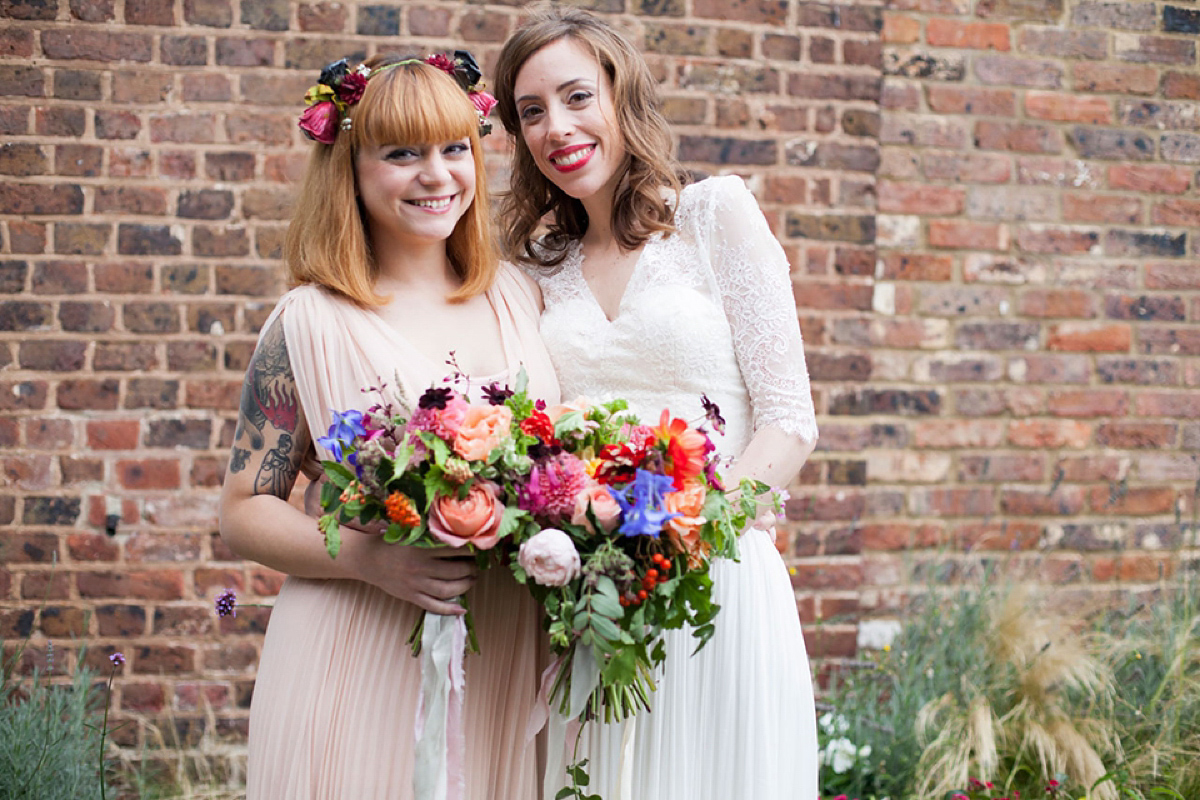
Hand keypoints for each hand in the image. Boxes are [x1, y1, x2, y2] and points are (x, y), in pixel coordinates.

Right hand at [347, 536, 478, 615]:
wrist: (369, 559)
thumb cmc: (392, 543)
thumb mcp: (411, 535)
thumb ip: (432, 537)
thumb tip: (459, 536)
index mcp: (421, 549)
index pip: (453, 550)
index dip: (469, 550)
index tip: (477, 549)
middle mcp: (419, 568)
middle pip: (454, 571)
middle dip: (470, 569)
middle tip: (476, 566)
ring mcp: (415, 585)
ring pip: (447, 590)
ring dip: (465, 586)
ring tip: (472, 580)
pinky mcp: (411, 597)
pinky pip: (433, 606)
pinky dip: (449, 610)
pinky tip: (461, 609)